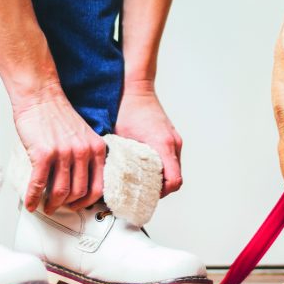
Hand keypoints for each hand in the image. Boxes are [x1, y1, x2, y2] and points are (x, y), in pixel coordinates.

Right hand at [13, 83, 105, 213]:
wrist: (40, 96)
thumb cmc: (58, 115)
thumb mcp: (83, 135)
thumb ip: (86, 156)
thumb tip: (79, 182)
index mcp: (96, 148)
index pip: (99, 186)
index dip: (88, 202)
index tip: (79, 205)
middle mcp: (83, 152)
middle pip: (79, 192)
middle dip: (68, 205)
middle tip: (59, 207)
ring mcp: (64, 153)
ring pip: (61, 192)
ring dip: (52, 204)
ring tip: (46, 207)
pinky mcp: (44, 153)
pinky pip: (39, 184)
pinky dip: (33, 198)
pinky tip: (30, 203)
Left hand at [114, 80, 183, 196]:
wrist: (135, 87)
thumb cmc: (127, 109)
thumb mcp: (120, 138)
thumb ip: (119, 160)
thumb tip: (108, 179)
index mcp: (163, 145)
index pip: (173, 181)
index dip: (161, 194)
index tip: (146, 196)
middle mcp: (173, 143)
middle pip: (175, 178)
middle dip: (160, 189)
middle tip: (141, 193)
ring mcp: (174, 139)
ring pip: (173, 169)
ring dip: (161, 177)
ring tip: (141, 180)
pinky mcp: (171, 137)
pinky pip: (171, 159)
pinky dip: (161, 167)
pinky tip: (145, 166)